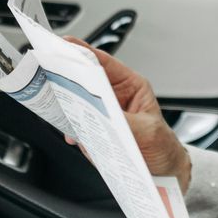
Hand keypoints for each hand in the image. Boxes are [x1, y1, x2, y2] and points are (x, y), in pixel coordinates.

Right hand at [63, 39, 191, 193]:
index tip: (64, 44)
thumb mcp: (147, 132)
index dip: (82, 52)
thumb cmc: (163, 146)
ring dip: (69, 108)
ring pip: (78, 103)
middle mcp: (114, 97)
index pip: (103, 63)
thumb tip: (103, 117)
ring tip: (65, 112)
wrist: (164, 173)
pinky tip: (74, 136)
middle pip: (85, 81)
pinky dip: (73, 131)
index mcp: (130, 86)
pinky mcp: (96, 132)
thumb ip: (124, 122)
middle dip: (68, 79)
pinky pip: (78, 126)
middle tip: (53, 76)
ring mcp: (103, 114)